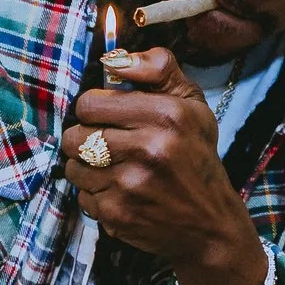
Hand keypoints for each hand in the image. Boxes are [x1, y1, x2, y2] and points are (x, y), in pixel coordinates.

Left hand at [60, 48, 265, 284]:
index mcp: (167, 115)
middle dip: (86, 138)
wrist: (211, 225)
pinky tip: (121, 194)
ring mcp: (130, 185)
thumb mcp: (192, 105)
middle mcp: (149, 148)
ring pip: (74, 167)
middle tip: (107, 145)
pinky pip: (82, 196)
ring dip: (88, 168)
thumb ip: (157, 69)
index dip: (94, 108)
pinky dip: (96, 195)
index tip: (107, 117)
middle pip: (75, 135)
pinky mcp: (117, 214)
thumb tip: (113, 58)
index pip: (90, 103)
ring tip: (115, 170)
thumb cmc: (196, 158)